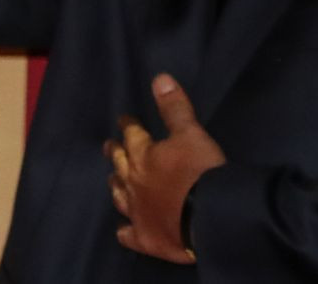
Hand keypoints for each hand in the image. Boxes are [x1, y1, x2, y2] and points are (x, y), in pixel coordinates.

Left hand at [105, 73, 225, 263]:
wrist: (209, 216)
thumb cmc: (200, 172)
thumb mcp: (191, 133)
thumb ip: (175, 108)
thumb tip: (159, 78)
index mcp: (143, 155)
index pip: (132, 135)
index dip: (128, 126)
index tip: (123, 120)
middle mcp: (134, 183)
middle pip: (119, 164)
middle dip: (114, 153)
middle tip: (108, 147)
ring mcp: (137, 212)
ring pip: (120, 196)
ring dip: (116, 186)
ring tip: (112, 180)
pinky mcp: (146, 238)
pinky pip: (130, 234)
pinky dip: (125, 230)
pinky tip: (122, 230)